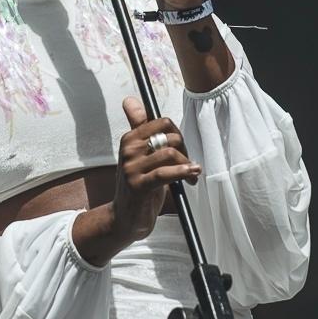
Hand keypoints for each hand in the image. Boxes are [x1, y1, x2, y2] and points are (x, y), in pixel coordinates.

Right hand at [110, 96, 200, 242]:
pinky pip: (165, 173)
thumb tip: (129, 99)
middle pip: (168, 136)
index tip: (182, 147)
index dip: (177, 133)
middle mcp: (128, 149)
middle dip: (184, 149)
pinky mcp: (138, 185)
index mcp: (130, 139)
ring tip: (192, 174)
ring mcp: (131, 167)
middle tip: (189, 163)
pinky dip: (182, 172)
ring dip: (187, 164)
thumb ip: (138, 128)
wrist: (125, 218)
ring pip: (169, 153)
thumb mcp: (139, 155)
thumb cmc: (138, 185)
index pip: (162, 122)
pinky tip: (192, 175)